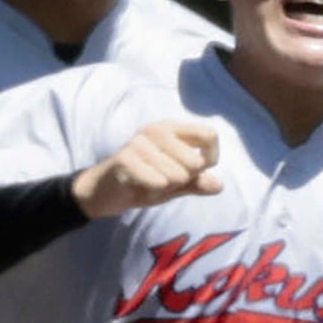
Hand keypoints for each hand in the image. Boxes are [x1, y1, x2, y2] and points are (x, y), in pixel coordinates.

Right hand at [75, 118, 226, 217]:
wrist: (104, 193)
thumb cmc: (143, 183)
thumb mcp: (175, 184)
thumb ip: (197, 183)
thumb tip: (219, 185)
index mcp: (172, 129)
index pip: (209, 135)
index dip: (209, 159)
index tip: (196, 172)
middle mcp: (156, 129)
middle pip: (196, 161)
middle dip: (185, 180)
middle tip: (164, 180)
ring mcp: (140, 142)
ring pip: (178, 175)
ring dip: (166, 188)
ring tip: (149, 184)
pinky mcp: (125, 158)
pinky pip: (158, 181)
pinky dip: (155, 190)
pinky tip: (140, 188)